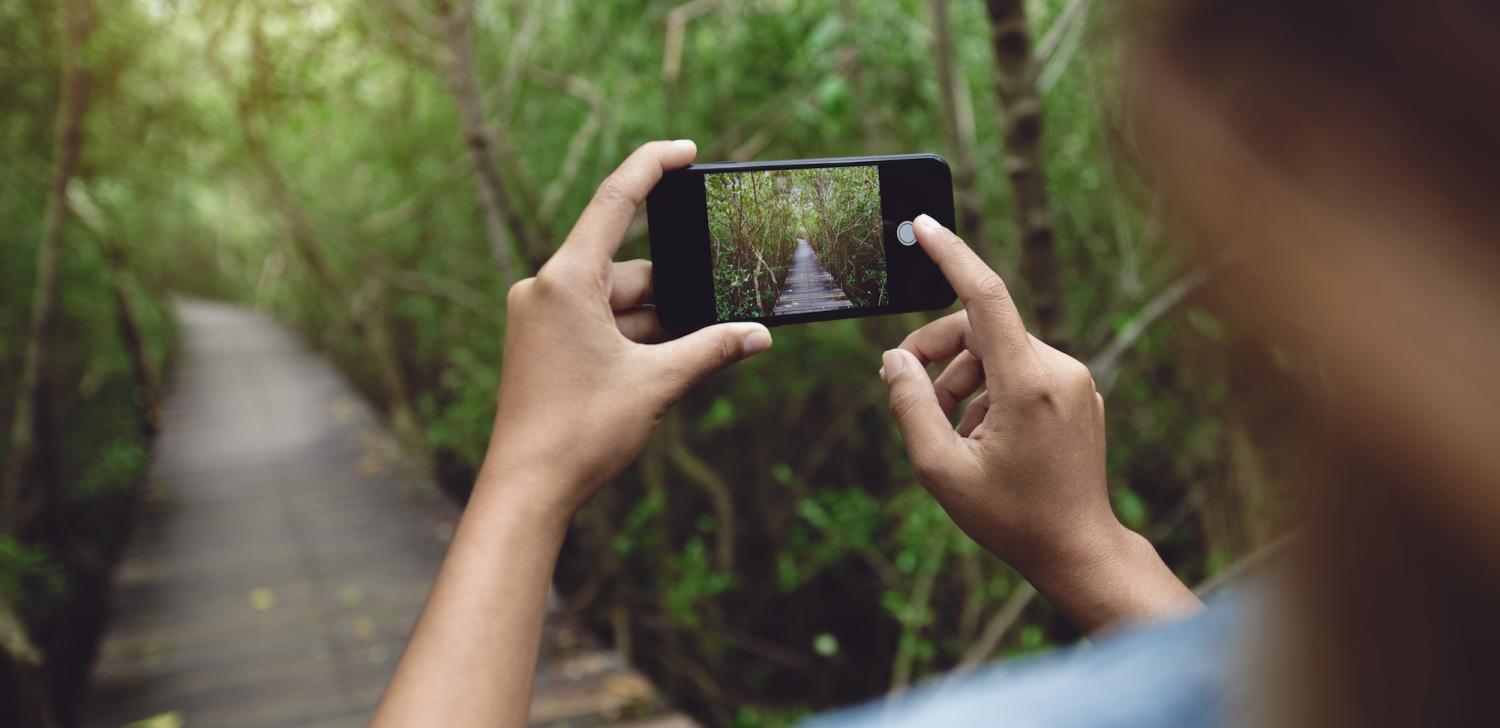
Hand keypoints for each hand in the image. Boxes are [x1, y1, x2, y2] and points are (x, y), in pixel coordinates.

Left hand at [479, 140, 771, 515]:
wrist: (526, 490)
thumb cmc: (581, 433)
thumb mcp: (657, 383)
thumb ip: (711, 350)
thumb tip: (758, 336)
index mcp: (565, 280)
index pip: (615, 202)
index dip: (652, 168)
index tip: (685, 151)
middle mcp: (544, 289)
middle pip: (627, 270)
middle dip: (675, 295)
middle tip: (721, 319)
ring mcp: (539, 318)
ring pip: (615, 303)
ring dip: (656, 325)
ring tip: (688, 361)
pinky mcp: (540, 345)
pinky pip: (597, 324)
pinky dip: (632, 338)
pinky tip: (664, 366)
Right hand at [881, 215, 1198, 631]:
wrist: (1079, 550)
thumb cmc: (1010, 517)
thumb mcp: (940, 469)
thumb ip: (910, 406)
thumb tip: (894, 360)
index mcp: (1028, 383)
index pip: (986, 296)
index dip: (951, 255)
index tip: (923, 225)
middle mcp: (1059, 369)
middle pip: (981, 329)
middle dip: (938, 354)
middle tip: (907, 390)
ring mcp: (1075, 380)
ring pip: (999, 350)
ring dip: (962, 380)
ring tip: (948, 432)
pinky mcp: (1079, 393)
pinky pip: (1022, 369)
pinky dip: (990, 390)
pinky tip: (982, 437)